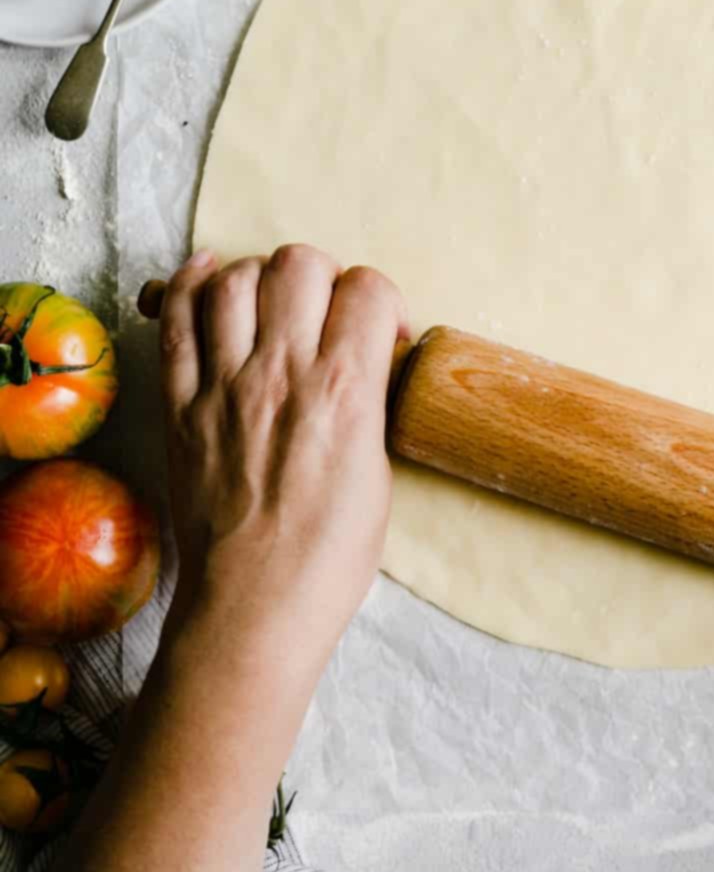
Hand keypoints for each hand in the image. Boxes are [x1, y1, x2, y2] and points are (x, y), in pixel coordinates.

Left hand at [158, 245, 407, 683]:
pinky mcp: (179, 405)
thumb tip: (358, 365)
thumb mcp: (379, 472)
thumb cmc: (328, 558)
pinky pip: (175, 319)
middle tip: (324, 310)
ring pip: (235, 278)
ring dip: (260, 276)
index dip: (381, 299)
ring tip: (269, 301)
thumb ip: (366, 404)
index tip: (380, 329)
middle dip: (323, 275)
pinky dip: (189, 285)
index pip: (368, 288)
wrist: (255, 608)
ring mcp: (223, 385)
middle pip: (300, 263)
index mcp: (344, 391)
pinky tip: (207, 276)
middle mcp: (281, 373)